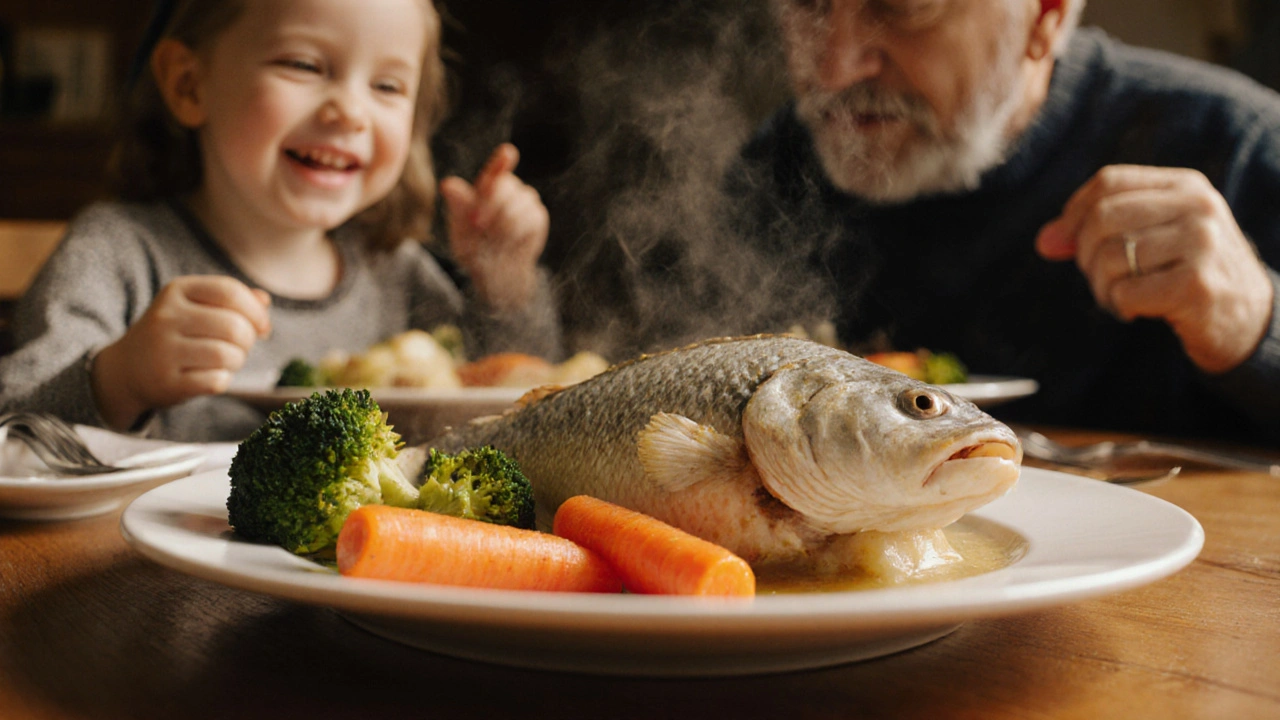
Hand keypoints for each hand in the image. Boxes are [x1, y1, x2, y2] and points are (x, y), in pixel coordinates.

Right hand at [92, 276, 271, 429]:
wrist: (125, 370)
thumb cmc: (175, 334)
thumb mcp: (196, 307)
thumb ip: (233, 300)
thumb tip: (264, 300)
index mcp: (177, 291)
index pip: (229, 291)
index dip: (256, 311)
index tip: (263, 327)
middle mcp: (166, 317)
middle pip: (234, 326)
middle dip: (248, 340)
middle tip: (240, 348)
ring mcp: (163, 350)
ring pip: (227, 355)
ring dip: (237, 361)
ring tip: (226, 362)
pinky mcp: (166, 382)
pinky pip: (215, 381)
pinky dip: (223, 380)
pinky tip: (211, 377)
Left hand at [439, 143, 548, 311]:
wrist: (496, 272)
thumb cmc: (474, 248)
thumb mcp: (461, 231)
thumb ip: (458, 207)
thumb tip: (448, 184)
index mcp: (485, 187)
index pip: (494, 171)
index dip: (501, 162)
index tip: (508, 153)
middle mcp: (507, 188)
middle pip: (504, 186)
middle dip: (489, 206)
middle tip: (476, 225)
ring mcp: (525, 199)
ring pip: (519, 203)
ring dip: (504, 224)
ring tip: (494, 238)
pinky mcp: (538, 214)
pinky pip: (532, 218)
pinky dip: (518, 232)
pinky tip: (511, 241)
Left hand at [1036, 164, 1273, 373]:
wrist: (1249, 318)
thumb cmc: (1188, 273)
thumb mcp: (1153, 237)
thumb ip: (1097, 231)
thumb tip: (1044, 241)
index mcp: (1185, 186)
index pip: (1108, 182)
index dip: (1074, 212)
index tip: (1064, 242)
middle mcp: (1198, 207)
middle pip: (1102, 219)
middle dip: (1085, 256)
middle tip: (1100, 278)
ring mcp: (1202, 244)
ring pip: (1111, 258)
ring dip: (1102, 287)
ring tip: (1121, 296)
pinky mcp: (1197, 285)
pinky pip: (1126, 292)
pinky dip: (1120, 306)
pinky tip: (1138, 309)